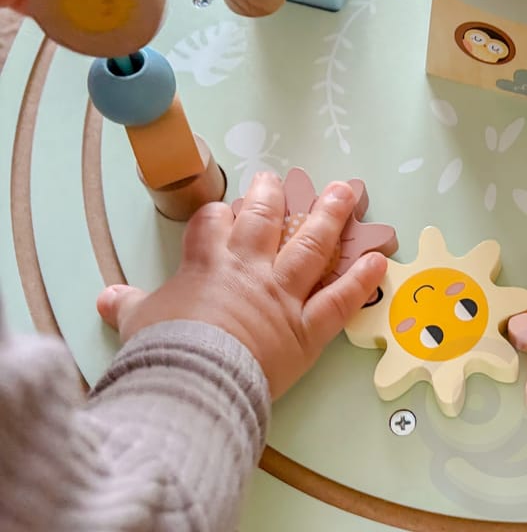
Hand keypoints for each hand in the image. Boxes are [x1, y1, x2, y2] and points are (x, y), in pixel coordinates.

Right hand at [96, 172, 387, 397]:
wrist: (191, 388)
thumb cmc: (162, 354)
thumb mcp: (137, 325)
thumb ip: (127, 306)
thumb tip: (105, 296)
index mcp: (208, 265)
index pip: (215, 222)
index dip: (223, 212)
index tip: (230, 208)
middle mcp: (250, 270)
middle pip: (266, 219)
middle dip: (273, 195)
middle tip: (280, 180)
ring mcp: (283, 296)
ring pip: (313, 245)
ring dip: (331, 216)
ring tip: (346, 192)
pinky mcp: (308, 329)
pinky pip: (340, 298)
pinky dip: (362, 278)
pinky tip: (378, 258)